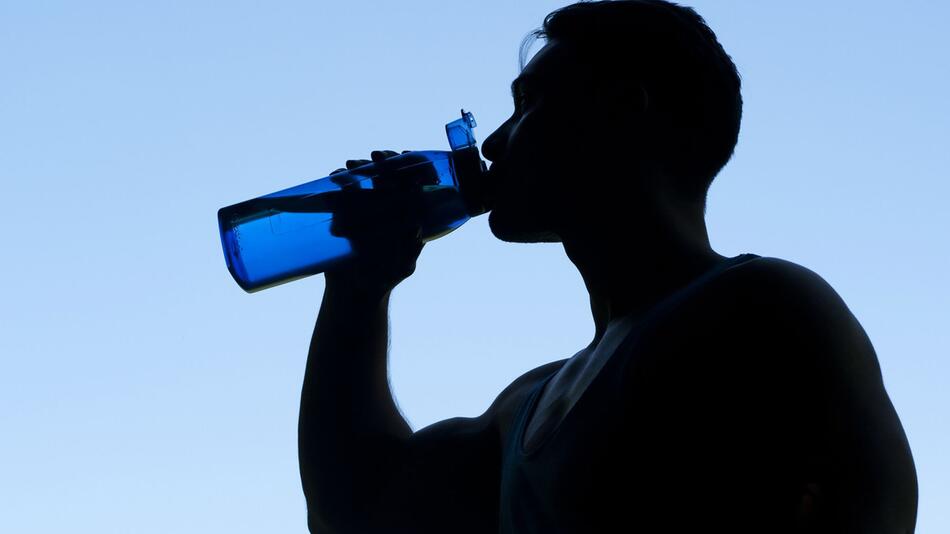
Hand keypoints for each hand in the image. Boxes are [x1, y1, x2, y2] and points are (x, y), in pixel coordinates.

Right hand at [324, 150, 424, 299]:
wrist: (354, 290)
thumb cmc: (385, 278)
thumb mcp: (403, 264)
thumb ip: (411, 246)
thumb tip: (416, 223)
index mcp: (409, 213)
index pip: (416, 182)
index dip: (414, 166)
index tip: (406, 157)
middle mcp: (390, 204)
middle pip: (392, 172)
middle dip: (385, 160)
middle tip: (377, 156)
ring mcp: (367, 205)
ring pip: (367, 176)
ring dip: (362, 166)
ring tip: (352, 166)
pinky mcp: (345, 210)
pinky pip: (344, 188)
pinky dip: (341, 178)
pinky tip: (337, 177)